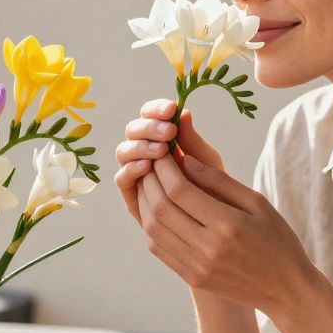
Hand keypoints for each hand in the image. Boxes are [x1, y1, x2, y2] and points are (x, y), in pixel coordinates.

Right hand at [115, 99, 223, 224]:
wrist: (210, 223)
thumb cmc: (210, 189)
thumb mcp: (205, 161)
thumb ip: (192, 140)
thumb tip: (183, 113)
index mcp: (161, 137)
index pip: (149, 114)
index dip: (155, 109)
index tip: (171, 109)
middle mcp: (144, 152)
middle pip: (133, 130)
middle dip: (149, 127)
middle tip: (169, 132)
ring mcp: (135, 173)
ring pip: (123, 151)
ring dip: (140, 147)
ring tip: (161, 150)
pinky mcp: (131, 195)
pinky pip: (122, 178)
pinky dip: (131, 169)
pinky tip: (147, 167)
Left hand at [136, 151, 320, 317]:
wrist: (285, 289)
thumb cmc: (276, 239)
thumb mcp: (258, 203)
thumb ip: (220, 181)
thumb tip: (186, 161)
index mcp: (228, 224)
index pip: (179, 190)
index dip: (164, 168)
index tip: (161, 153)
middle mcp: (208, 247)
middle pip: (161, 208)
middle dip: (149, 181)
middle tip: (148, 164)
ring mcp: (197, 265)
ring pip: (153, 228)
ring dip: (144, 202)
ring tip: (147, 184)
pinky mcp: (191, 277)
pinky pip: (158, 248)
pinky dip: (149, 225)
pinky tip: (152, 209)